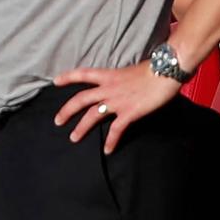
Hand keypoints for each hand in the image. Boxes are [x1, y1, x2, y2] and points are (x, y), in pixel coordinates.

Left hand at [53, 61, 181, 153]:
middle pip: (81, 99)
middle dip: (67, 110)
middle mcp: (109, 88)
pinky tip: (107, 150)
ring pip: (92, 115)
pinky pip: (116, 129)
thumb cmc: (152, 69)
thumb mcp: (128, 71)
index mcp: (108, 75)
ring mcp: (118, 101)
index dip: (68, 77)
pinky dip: (111, 141)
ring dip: (81, 128)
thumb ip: (119, 80)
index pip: (82, 74)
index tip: (55, 81)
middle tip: (57, 121)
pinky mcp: (129, 112)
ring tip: (73, 138)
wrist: (165, 71)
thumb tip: (118, 85)